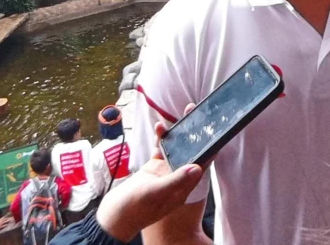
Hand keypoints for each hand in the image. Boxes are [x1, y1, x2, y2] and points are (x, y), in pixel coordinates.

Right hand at [96, 112, 207, 241]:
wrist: (114, 215)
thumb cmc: (135, 208)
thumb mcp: (157, 193)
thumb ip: (176, 180)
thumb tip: (198, 168)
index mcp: (183, 187)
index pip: (201, 166)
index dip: (209, 150)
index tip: (215, 133)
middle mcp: (177, 178)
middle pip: (190, 153)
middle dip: (195, 135)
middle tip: (198, 115)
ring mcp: (165, 172)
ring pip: (176, 149)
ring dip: (178, 133)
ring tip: (184, 113)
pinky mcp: (153, 168)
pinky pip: (160, 149)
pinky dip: (160, 138)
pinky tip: (159, 127)